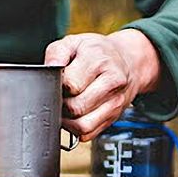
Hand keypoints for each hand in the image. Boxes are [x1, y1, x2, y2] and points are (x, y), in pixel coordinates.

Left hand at [45, 30, 161, 139]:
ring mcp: (115, 102)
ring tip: (65, 106)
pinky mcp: (114, 117)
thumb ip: (56, 53)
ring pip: (83, 125)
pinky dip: (76, 129)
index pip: (71, 84)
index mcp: (99, 60)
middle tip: (59, 95)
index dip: (57, 86)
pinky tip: (75, 115)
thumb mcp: (74, 42)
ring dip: (67, 121)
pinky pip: (89, 134)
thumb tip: (48, 69)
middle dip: (61, 104)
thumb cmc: (96, 53)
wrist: (128, 61)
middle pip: (76, 107)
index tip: (57, 82)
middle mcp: (112, 82)